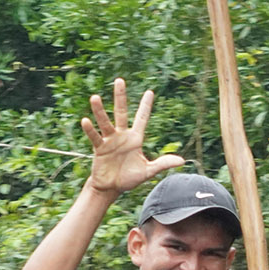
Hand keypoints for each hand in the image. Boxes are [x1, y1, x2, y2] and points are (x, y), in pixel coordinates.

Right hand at [83, 77, 183, 195]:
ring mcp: (109, 140)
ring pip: (105, 122)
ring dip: (100, 111)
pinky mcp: (99, 148)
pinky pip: (95, 137)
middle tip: (119, 80)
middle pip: (121, 112)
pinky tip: (86, 121)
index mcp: (135, 138)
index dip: (145, 106)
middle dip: (120, 97)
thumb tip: (182, 161)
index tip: (150, 92)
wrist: (112, 188)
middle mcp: (122, 135)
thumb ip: (163, 164)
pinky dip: (90, 130)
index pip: (141, 118)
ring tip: (95, 98)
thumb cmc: (129, 178)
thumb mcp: (148, 171)